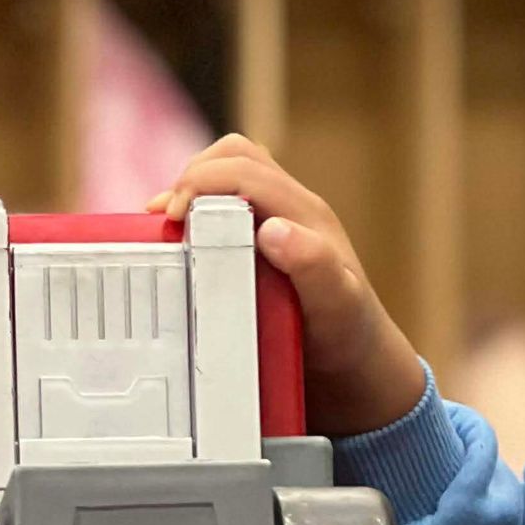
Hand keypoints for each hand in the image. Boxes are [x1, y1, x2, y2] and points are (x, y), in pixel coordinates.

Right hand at [150, 136, 426, 435]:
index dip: (201, 181)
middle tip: (166, 220)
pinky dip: (198, 216)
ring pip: (228, 177)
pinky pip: (228, 207)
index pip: (244, 169)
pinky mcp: (268, 243)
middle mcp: (292, 210)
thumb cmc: (350, 336)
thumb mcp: (338, 306)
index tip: (173, 216)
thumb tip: (272, 228)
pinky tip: (179, 245)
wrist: (359, 366)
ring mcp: (281, 223)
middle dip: (192, 178)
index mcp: (305, 214)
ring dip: (193, 192)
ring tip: (165, 227)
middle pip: (234, 159)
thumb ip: (313, 266)